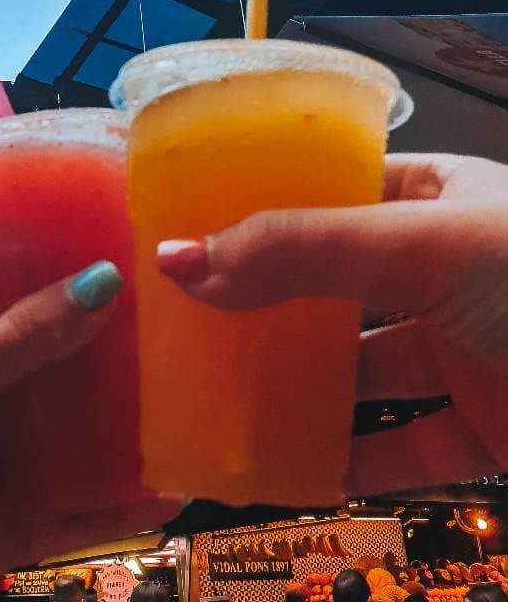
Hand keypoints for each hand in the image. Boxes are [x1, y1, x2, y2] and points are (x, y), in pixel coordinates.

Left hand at [0, 263, 176, 601]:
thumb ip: (19, 340)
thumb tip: (97, 282)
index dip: (15, 258)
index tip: (79, 237)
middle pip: (27, 355)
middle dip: (84, 340)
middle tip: (150, 312)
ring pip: (55, 433)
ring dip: (107, 422)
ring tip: (173, 395)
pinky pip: (65, 508)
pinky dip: (111, 504)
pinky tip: (162, 493)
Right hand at [155, 153, 507, 495]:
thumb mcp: (422, 244)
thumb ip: (300, 252)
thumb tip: (180, 261)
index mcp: (440, 195)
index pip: (333, 188)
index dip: (265, 205)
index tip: (193, 229)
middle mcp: (447, 267)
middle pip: (336, 283)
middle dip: (267, 305)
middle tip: (187, 322)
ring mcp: (466, 348)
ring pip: (362, 368)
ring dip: (298, 390)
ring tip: (218, 400)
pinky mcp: (485, 425)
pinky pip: (400, 444)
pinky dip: (348, 460)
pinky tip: (288, 469)